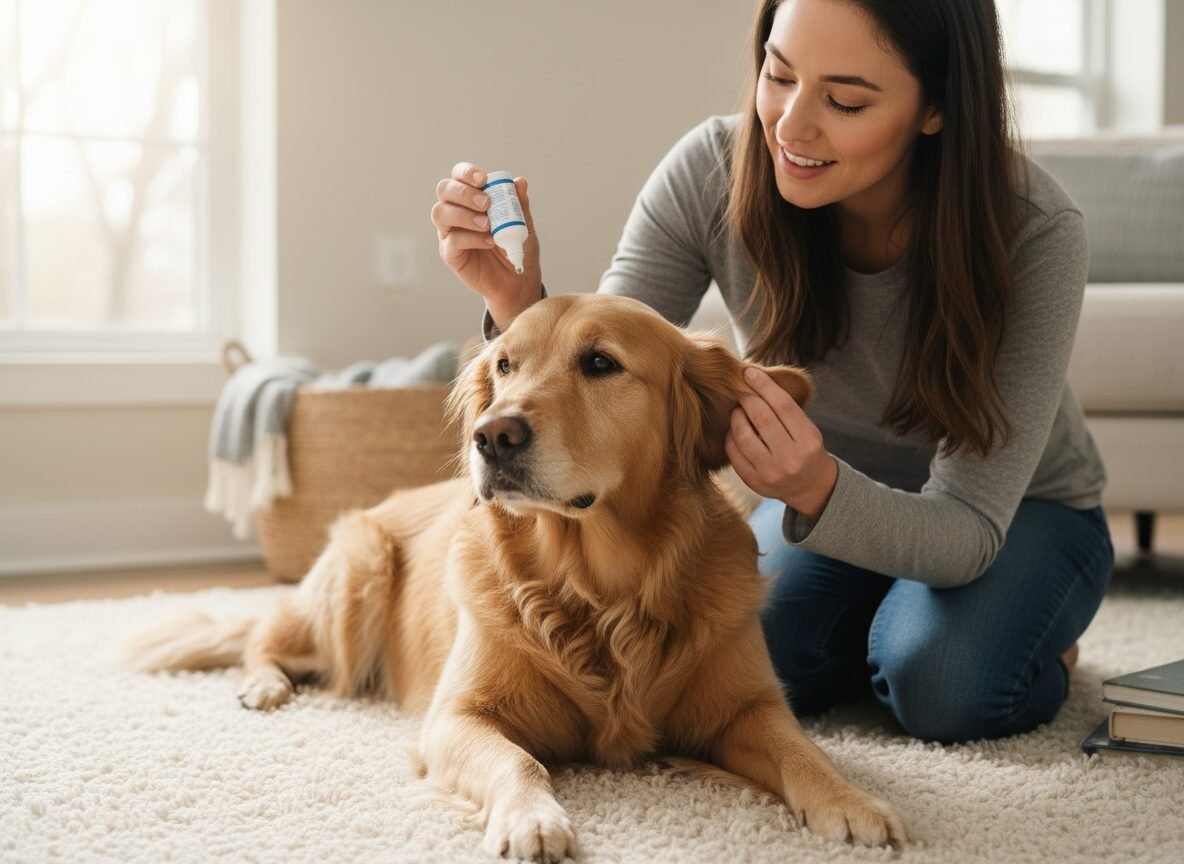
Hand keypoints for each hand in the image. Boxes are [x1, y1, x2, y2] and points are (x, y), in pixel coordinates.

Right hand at [432, 162, 542, 328]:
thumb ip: (518, 204)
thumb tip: (520, 181)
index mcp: (471, 197)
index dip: (465, 172)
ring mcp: (449, 232)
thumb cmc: (517, 247)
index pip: (458, 176)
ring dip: (464, 215)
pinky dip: (471, 238)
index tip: (482, 179)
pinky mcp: (450, 253)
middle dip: (463, 192)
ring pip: (440, 213)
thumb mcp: (523, 224)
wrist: (518, 279)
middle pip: (443, 189)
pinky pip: (453, 240)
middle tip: (486, 203)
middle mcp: (455, 211)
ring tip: (488, 225)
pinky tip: (489, 241)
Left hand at [725, 366, 838, 522]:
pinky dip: (731, 437)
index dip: (764, 385)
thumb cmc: (805, 449)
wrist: (810, 487)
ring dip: (736, 417)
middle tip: (742, 392)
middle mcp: (791, 458)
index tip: (750, 372)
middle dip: (747, 399)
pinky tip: (734, 431)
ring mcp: (771, 473)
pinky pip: (734, 453)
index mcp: (808, 441)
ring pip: (743, 436)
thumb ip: (785, 410)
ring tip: (738, 411)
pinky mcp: (754, 482)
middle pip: (762, 418)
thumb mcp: (807, 429)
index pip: (783, 405)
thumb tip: (754, 380)